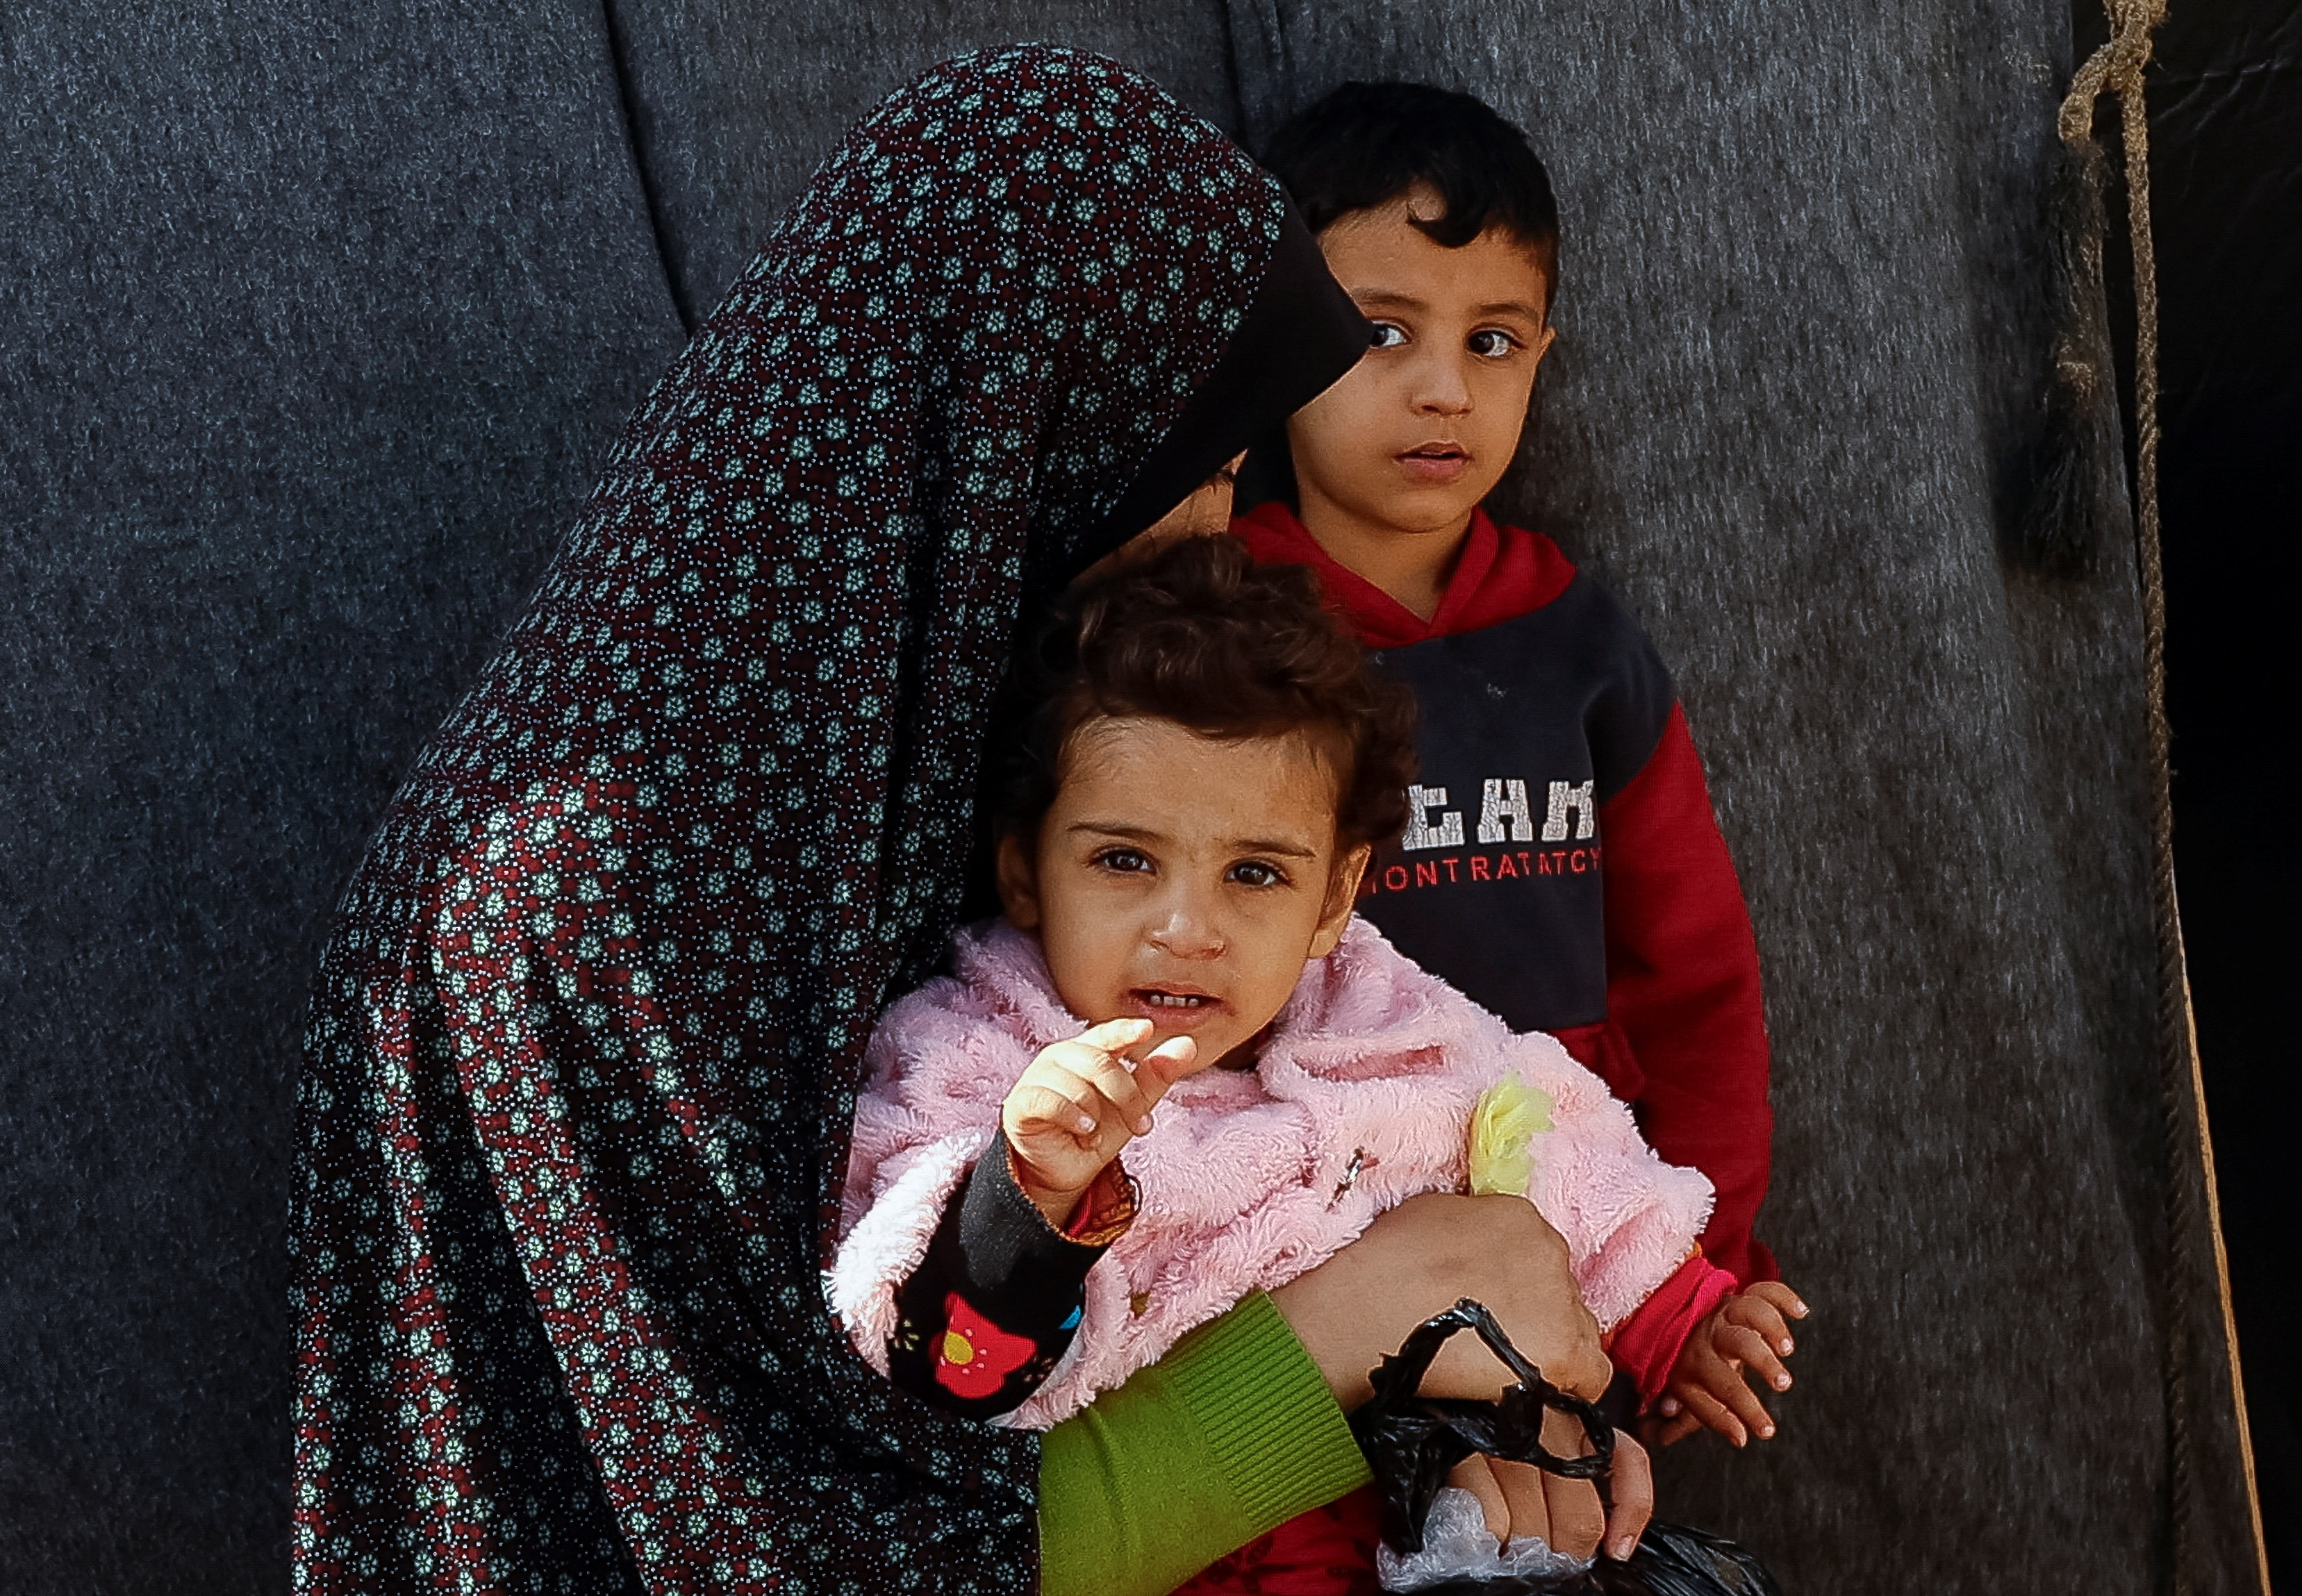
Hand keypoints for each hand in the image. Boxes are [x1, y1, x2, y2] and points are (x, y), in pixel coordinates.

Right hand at [1000, 1017, 1198, 1227]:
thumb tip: (1188, 1044)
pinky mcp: (1021, 1102)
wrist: (1059, 1174)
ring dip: (1098, 1114)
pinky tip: (1083, 1131)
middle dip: (1126, 1095)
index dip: (1126, 1030)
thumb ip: (1155, 1076)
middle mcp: (1060, 1057)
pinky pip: (1050, 1100)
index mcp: (1088, 1052)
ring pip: (1077, 1083)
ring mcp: (1037, 1077)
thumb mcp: (1131, 1109)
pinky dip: (1073, 1117)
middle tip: (1140, 1125)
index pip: (1108, 1034)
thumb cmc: (1093, 1134)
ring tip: (1097, 1134)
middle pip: (1099, 1062)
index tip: (1147, 1030)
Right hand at [1268, 1194, 1648, 1559]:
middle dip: (1533, 1317)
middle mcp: (1550, 1249)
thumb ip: (1469, 1231)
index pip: (1535, 1254)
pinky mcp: (1566, 1353)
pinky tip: (1528, 1393)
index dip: (1514, 1287)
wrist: (1368, 1313)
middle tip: (1492, 1344)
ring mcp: (1562, 1301)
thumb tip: (1477, 1255)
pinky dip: (1565, 1388)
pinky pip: (1590, 1378)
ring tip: (1501, 1372)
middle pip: (1558, 1291)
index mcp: (1517, 1215)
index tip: (1492, 1310)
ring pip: (1575, 1331)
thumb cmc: (1380, 1267)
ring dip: (1546, 1350)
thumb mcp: (1428, 1218)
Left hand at [1649, 1281, 1807, 1446]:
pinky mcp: (1743, 1298)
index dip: (1726, 1419)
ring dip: (1773, 1327)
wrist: (1673, 1310)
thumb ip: (1678, 1416)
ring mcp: (1728, 1314)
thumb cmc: (1683, 1357)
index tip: (1749, 1437)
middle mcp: (1712, 1336)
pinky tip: (1800, 1312)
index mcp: (1694, 1364)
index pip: (1710, 1394)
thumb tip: (1662, 1439)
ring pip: (1752, 1312)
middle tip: (1783, 1384)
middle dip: (1763, 1363)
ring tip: (1787, 1348)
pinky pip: (1765, 1291)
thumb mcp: (1678, 1387)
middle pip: (1740, 1345)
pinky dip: (1784, 1297)